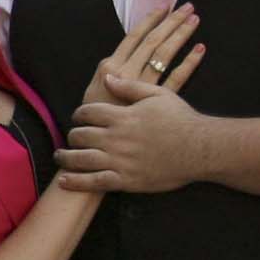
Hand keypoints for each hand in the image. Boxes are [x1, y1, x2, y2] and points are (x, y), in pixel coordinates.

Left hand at [58, 28, 210, 194]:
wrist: (199, 148)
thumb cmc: (181, 119)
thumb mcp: (158, 94)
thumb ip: (130, 86)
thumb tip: (108, 77)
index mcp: (122, 116)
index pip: (88, 113)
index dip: (79, 114)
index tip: (79, 117)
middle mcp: (116, 138)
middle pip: (80, 135)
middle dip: (72, 135)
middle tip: (71, 138)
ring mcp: (119, 160)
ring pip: (81, 159)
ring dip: (66, 157)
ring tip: (60, 157)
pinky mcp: (125, 180)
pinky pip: (94, 182)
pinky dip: (76, 182)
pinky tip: (65, 181)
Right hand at [81, 3, 198, 114]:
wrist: (96, 146)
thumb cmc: (94, 119)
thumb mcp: (94, 91)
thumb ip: (109, 73)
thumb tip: (126, 54)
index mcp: (110, 68)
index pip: (134, 37)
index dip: (150, 20)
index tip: (164, 7)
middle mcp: (127, 73)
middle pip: (153, 42)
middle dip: (171, 22)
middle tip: (188, 6)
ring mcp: (144, 87)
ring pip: (165, 55)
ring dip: (181, 36)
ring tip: (194, 20)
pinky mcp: (156, 102)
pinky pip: (177, 79)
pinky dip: (189, 63)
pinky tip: (200, 49)